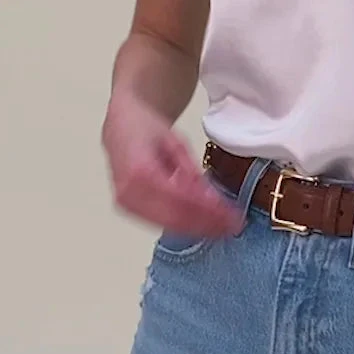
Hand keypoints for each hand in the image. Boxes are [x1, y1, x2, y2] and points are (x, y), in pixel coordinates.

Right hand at [101, 98, 243, 239]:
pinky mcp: (128, 209)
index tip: (232, 217)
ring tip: (223, 227)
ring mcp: (126, 204)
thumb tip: (211, 199)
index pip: (180, 200)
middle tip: (233, 226)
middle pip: (175, 218)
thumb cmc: (147, 127)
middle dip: (207, 225)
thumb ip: (191, 172)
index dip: (208, 212)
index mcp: (140, 171)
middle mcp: (129, 192)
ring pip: (169, 225)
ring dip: (198, 228)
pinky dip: (185, 224)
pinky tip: (203, 223)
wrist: (121, 125)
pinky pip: (161, 222)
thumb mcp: (176, 143)